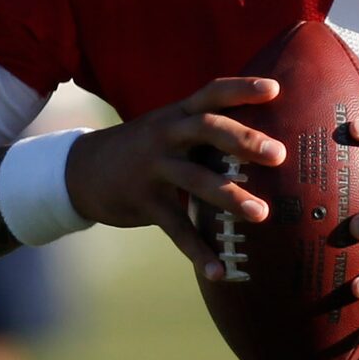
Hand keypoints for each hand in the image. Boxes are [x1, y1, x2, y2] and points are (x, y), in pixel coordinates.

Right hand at [65, 76, 283, 280]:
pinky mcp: (143, 201)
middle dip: (243, 140)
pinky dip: (198, 251)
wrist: (80, 171)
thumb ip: (207, 130)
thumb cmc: (144, 148)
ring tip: (261, 214)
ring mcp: (152, 168)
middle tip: (278, 154)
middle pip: (206, 128)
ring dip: (229, 196)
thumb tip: (269, 142)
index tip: (275, 89)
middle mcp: (165, 135)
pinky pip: (175, 227)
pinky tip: (219, 271)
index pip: (212, 93)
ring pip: (194, 178)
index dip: (241, 88)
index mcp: (178, 115)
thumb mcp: (169, 128)